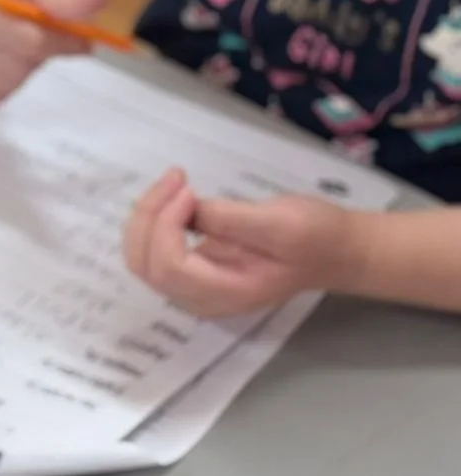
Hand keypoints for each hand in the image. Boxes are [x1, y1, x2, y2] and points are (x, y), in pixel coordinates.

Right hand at [0, 0, 106, 102]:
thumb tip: (99, 1)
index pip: (28, 42)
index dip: (61, 39)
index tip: (83, 35)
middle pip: (18, 67)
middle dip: (42, 53)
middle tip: (47, 32)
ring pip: (8, 83)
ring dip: (26, 66)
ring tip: (20, 38)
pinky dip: (8, 79)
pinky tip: (4, 55)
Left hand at [124, 168, 367, 317]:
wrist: (335, 250)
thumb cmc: (315, 236)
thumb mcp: (281, 223)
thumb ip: (232, 220)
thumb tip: (189, 210)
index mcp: (228, 293)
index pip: (170, 267)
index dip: (165, 226)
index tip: (188, 191)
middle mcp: (203, 298)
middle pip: (145, 265)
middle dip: (148, 216)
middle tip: (176, 177)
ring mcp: (194, 287)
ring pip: (141, 258)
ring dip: (146, 215)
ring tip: (174, 182)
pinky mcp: (192, 270)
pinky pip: (152, 250)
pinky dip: (153, 219)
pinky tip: (175, 195)